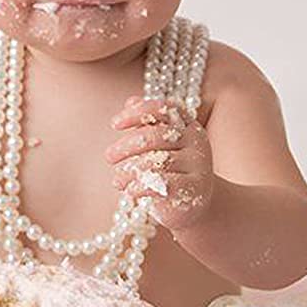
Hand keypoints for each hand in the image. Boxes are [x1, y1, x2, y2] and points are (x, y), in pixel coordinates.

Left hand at [106, 98, 213, 232]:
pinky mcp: (195, 188)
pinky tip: (129, 191)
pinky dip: (140, 186)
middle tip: (108, 157)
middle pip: (156, 136)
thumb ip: (147, 123)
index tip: (114, 124)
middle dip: (126, 146)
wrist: (194, 205)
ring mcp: (199, 164)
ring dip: (129, 171)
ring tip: (116, 181)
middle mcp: (197, 141)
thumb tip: (131, 101)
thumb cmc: (170, 170)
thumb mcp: (159, 146)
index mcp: (188, 125)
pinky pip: (161, 183)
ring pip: (156, 162)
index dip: (137, 113)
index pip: (163, 109)